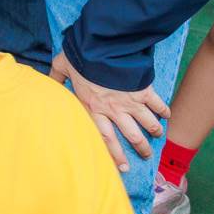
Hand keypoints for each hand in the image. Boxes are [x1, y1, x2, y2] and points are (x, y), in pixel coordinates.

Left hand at [50, 49, 170, 171]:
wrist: (101, 47)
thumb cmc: (79, 56)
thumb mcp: (62, 65)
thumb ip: (56, 77)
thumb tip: (46, 80)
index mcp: (92, 106)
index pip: (103, 137)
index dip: (113, 154)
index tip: (122, 166)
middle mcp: (113, 109)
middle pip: (130, 136)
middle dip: (140, 148)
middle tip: (146, 156)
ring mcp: (130, 101)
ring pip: (147, 123)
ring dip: (154, 131)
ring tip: (158, 136)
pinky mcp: (143, 90)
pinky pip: (157, 104)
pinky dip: (164, 110)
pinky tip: (167, 116)